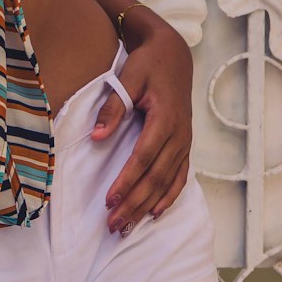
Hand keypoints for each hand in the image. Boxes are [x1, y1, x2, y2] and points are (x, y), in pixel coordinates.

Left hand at [90, 11, 193, 234]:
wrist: (173, 55)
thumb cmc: (146, 64)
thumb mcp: (127, 78)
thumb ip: (113, 106)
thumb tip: (97, 136)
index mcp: (165, 119)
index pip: (143, 158)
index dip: (127, 181)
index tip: (109, 200)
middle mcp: (179, 135)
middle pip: (156, 177)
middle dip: (134, 203)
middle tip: (113, 225)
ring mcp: (185, 142)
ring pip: (167, 182)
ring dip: (148, 206)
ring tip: (127, 227)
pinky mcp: (184, 145)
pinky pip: (179, 176)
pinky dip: (168, 197)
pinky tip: (155, 213)